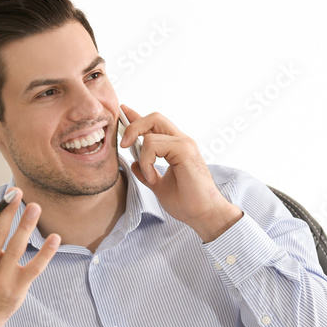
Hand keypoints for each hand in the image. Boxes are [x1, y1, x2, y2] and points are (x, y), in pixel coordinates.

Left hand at [120, 105, 241, 241]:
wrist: (203, 215)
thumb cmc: (187, 203)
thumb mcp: (159, 186)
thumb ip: (147, 173)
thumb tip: (134, 164)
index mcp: (176, 148)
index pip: (155, 125)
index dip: (137, 117)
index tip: (123, 112)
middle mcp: (181, 142)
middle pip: (154, 118)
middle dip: (134, 126)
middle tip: (124, 145)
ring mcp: (184, 144)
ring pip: (150, 134)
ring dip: (143, 157)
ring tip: (150, 177)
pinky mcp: (185, 150)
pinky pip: (153, 145)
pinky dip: (147, 162)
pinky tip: (154, 178)